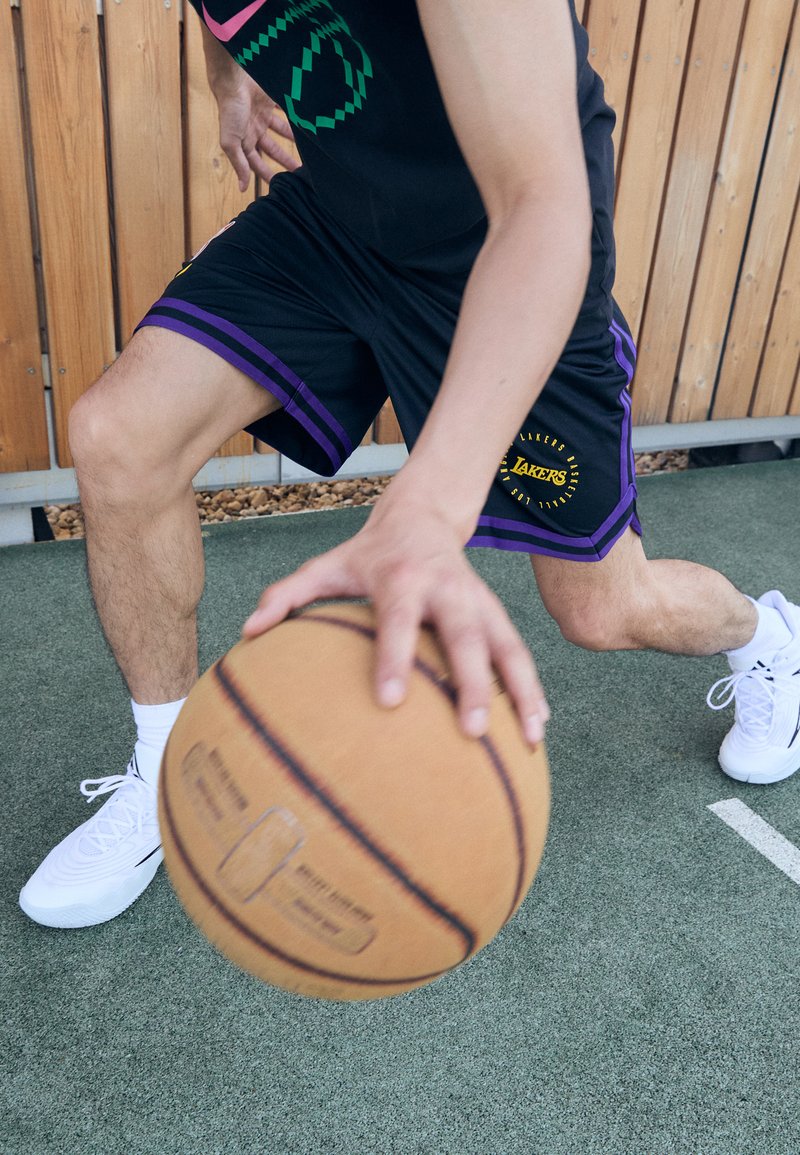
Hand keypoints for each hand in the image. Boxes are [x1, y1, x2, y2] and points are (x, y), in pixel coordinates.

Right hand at [214, 72, 298, 190]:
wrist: (234, 78)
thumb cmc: (230, 110)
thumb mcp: (231, 141)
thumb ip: (238, 163)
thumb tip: (242, 188)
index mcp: (244, 140)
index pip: (257, 163)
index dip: (268, 175)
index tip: (281, 187)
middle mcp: (254, 129)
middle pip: (273, 150)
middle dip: (286, 161)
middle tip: (301, 172)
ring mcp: (263, 114)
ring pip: (282, 131)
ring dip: (293, 139)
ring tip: (309, 149)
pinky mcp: (270, 99)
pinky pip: (286, 109)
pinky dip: (294, 115)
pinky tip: (307, 123)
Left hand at [242, 485, 548, 745]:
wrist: (423, 515)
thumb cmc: (368, 554)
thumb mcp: (326, 565)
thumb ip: (286, 595)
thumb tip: (248, 631)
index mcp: (401, 580)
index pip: (398, 621)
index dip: (393, 658)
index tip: (388, 701)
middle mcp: (448, 590)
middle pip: (465, 636)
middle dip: (473, 682)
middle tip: (472, 730)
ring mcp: (479, 602)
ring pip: (507, 646)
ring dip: (521, 691)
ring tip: (531, 738)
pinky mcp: (497, 614)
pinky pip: (519, 653)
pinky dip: (532, 689)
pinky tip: (539, 728)